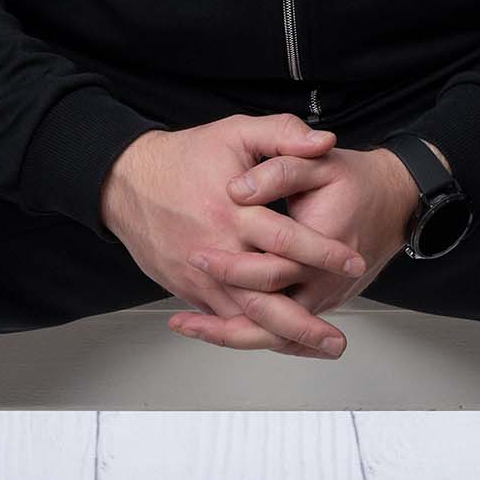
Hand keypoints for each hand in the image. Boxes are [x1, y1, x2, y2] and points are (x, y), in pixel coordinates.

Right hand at [99, 115, 373, 355]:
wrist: (126, 182)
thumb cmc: (184, 157)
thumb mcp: (235, 132)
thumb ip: (282, 133)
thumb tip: (325, 141)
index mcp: (232, 211)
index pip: (285, 239)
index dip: (323, 253)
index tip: (353, 263)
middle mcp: (216, 249)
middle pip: (265, 294)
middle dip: (304, 320)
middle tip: (337, 337)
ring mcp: (199, 275)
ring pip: (244, 316)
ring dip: (283, 337)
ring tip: (317, 347)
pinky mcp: (188, 288)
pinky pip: (222, 319)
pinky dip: (251, 335)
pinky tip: (279, 343)